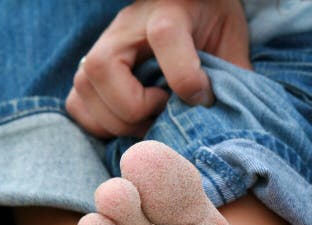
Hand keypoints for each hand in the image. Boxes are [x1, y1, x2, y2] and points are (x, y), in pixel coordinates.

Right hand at [66, 0, 250, 138]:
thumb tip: (230, 116)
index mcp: (169, 12)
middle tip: (167, 112)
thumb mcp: (231, 41)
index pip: (165, 36)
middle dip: (138, 109)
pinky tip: (133, 124)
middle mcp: (126, 28)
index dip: (186, 78)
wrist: (191, 4)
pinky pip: (77, 105)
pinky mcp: (91, 70)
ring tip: (152, 120)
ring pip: (84, 90)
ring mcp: (103, 47)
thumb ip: (234, 74)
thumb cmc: (212, 23)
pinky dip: (101, 125)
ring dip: (119, 121)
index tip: (203, 97)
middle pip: (102, 69)